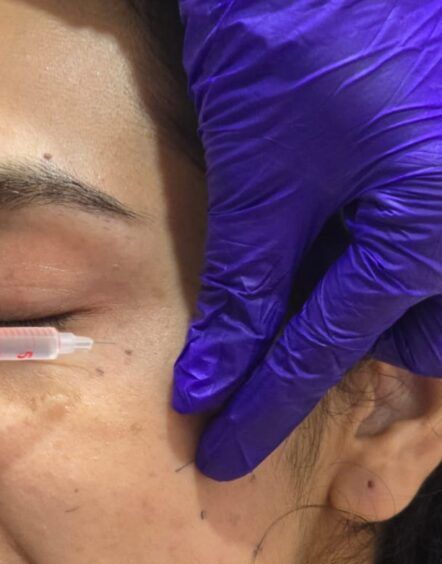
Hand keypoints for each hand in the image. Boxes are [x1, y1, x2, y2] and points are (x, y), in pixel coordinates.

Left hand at [174, 0, 441, 479]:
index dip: (266, 407)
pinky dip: (353, 269)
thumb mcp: (263, 175)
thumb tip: (211, 379)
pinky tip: (316, 256)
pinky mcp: (426, 170)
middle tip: (268, 369)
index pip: (325, 350)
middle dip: (332, 356)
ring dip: (348, 315)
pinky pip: (403, 252)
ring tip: (296, 300)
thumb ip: (247, 283)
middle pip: (398, 337)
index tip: (224, 455)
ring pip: (407, 298)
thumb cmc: (292, 33)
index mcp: (431, 223)